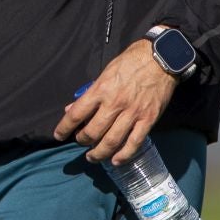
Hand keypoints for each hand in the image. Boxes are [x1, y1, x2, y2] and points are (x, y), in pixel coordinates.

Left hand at [53, 39, 176, 164]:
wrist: (161, 58)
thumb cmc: (130, 63)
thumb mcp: (105, 73)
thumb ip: (89, 93)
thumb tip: (71, 109)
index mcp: (101, 90)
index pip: (76, 114)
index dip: (64, 127)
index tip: (58, 135)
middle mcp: (115, 104)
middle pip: (93, 132)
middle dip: (83, 141)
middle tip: (81, 142)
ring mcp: (132, 113)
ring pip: (111, 141)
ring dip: (99, 153)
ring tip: (93, 157)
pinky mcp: (148, 120)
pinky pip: (134, 143)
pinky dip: (123, 155)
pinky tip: (116, 160)